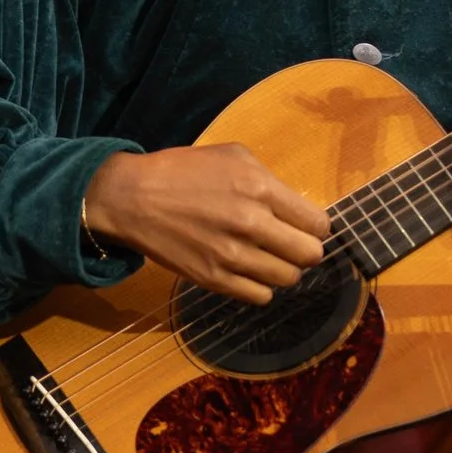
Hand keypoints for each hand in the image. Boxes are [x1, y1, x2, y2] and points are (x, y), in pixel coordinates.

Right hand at [82, 144, 329, 304]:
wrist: (133, 198)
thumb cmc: (184, 171)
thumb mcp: (234, 156)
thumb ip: (270, 180)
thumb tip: (297, 207)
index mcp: (260, 188)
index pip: (318, 224)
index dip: (316, 226)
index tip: (305, 226)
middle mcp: (251, 224)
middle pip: (310, 255)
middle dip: (306, 250)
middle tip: (291, 244)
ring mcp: (232, 256)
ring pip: (288, 279)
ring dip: (284, 270)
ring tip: (268, 258)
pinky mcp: (213, 280)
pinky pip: (260, 297)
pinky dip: (261, 287)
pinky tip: (249, 271)